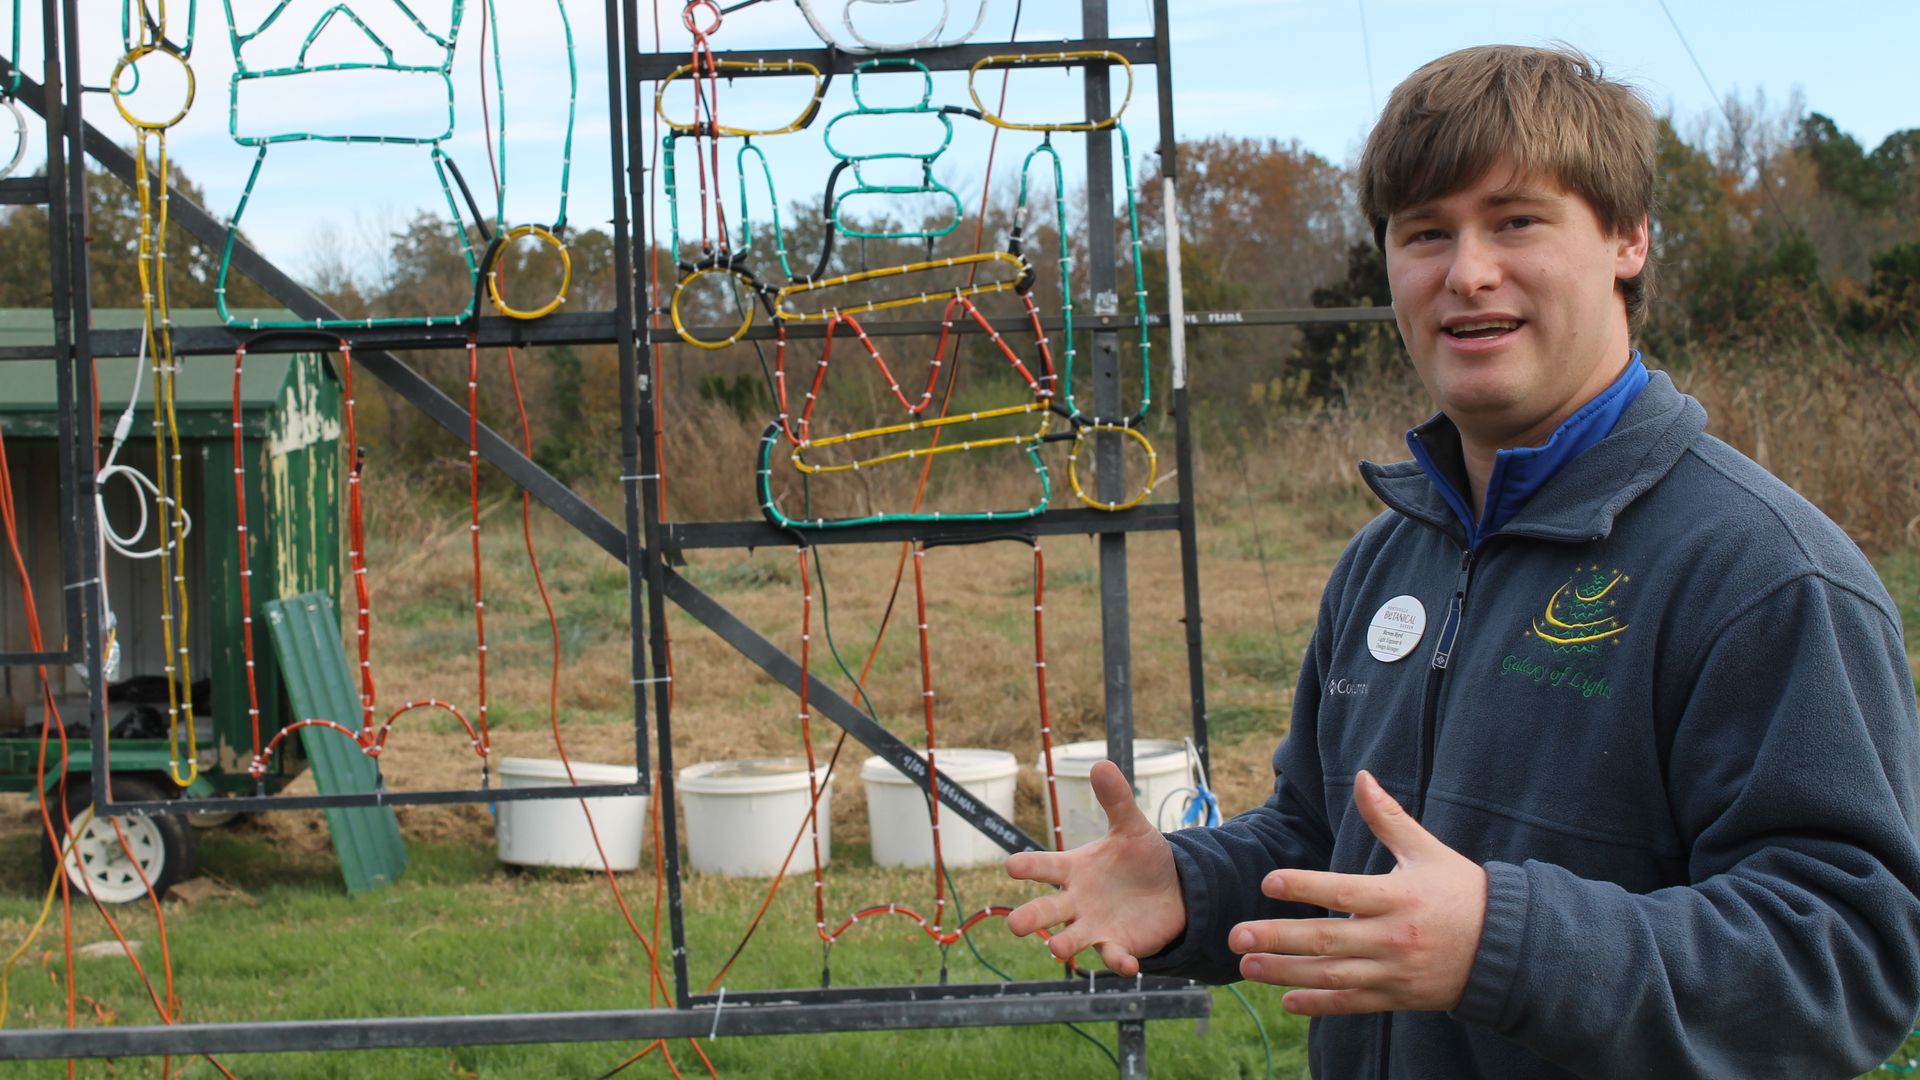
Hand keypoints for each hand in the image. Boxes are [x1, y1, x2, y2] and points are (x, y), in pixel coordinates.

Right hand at [1004, 759, 1185, 975]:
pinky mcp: (1119, 945)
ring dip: (1065, 945)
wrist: (1174, 890)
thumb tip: (1100, 763)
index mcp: (1075, 869)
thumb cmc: (1142, 858)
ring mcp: (1095, 925)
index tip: (1011, 866)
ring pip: (1072, 938)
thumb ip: (1116, 800)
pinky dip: (1117, 962)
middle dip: (1031, 917)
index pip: (1045, 866)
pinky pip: (1113, 956)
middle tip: (1016, 926)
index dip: (1028, 866)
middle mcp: (1078, 900)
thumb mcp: (1132, 827)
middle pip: (1047, 910)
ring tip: (1058, 949)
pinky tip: (1127, 964)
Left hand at [1230, 770, 1486, 1015]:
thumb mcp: (1427, 850)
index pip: (1344, 892)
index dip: (1305, 886)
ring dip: (1286, 972)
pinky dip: (1320, 1005)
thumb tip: (1362, 776)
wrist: (1506, 949)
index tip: (1268, 881)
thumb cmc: (1461, 892)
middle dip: (1278, 938)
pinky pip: (1353, 1003)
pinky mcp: (1398, 996)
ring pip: (1332, 976)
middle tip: (1236, 936)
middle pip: (1328, 940)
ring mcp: (1394, 971)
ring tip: (1246, 967)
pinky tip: (1287, 1001)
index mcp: (1398, 898)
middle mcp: (1394, 938)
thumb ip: (1389, 817)